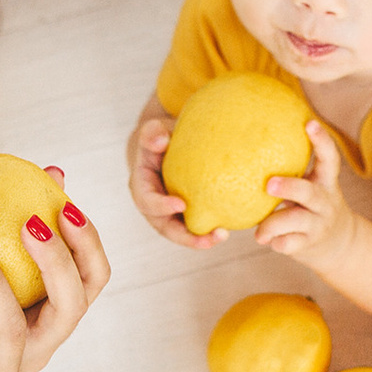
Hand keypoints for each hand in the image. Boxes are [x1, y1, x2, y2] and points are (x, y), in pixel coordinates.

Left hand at [0, 170, 110, 371]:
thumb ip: (17, 221)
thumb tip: (54, 172)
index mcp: (51, 318)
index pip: (92, 285)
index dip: (88, 246)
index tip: (66, 206)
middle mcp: (39, 351)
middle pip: (70, 309)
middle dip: (57, 262)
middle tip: (30, 222)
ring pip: (14, 328)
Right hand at [128, 110, 225, 248]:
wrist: (168, 147)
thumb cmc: (162, 137)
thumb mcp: (154, 131)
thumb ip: (153, 133)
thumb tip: (161, 141)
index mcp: (142, 187)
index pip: (147, 201)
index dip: (161, 206)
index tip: (181, 205)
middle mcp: (153, 206)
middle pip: (166, 228)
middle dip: (186, 237)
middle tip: (209, 238)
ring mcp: (169, 214)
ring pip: (183, 233)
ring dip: (201, 240)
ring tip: (223, 235)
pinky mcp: (185, 216)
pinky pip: (196, 226)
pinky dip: (210, 230)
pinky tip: (229, 227)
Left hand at [256, 121, 352, 264]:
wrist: (339, 245)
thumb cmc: (312, 207)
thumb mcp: (311, 187)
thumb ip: (292, 171)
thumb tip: (251, 143)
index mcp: (325, 182)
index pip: (329, 158)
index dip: (321, 140)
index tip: (309, 122)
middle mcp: (325, 202)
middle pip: (309, 192)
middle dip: (290, 187)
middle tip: (269, 184)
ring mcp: (319, 224)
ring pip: (295, 221)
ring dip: (272, 224)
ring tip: (258, 232)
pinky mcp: (310, 245)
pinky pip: (289, 244)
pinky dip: (276, 243)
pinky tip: (267, 241)